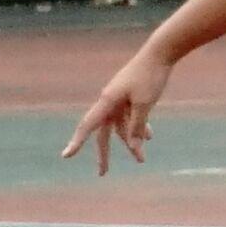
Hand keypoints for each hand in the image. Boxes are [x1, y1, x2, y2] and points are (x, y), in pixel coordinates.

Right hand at [63, 44, 174, 169]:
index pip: (87, 126)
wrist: (159, 53)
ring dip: (131, 142)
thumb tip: (133, 147)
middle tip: (102, 174)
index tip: (65, 156)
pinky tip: (150, 137)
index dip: (76, 142)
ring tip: (142, 160)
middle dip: (104, 154)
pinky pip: (131, 117)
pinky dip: (138, 127)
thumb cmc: (150, 76)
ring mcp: (119, 99)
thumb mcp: (144, 104)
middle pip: (104, 133)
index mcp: (108, 101)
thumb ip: (137, 126)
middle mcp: (109, 101)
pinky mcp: (130, 97)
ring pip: (121, 127)